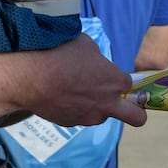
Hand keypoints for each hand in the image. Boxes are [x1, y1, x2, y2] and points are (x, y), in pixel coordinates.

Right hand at [24, 35, 146, 128]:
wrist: (31, 76)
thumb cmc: (59, 54)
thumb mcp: (84, 44)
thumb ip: (96, 56)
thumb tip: (93, 61)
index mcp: (116, 81)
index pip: (129, 84)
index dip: (116, 78)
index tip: (105, 75)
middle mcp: (108, 103)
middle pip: (136, 117)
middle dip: (134, 112)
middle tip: (121, 104)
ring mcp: (90, 116)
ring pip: (100, 115)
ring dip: (94, 107)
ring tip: (72, 92)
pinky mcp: (71, 123)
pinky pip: (78, 117)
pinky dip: (72, 109)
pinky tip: (57, 96)